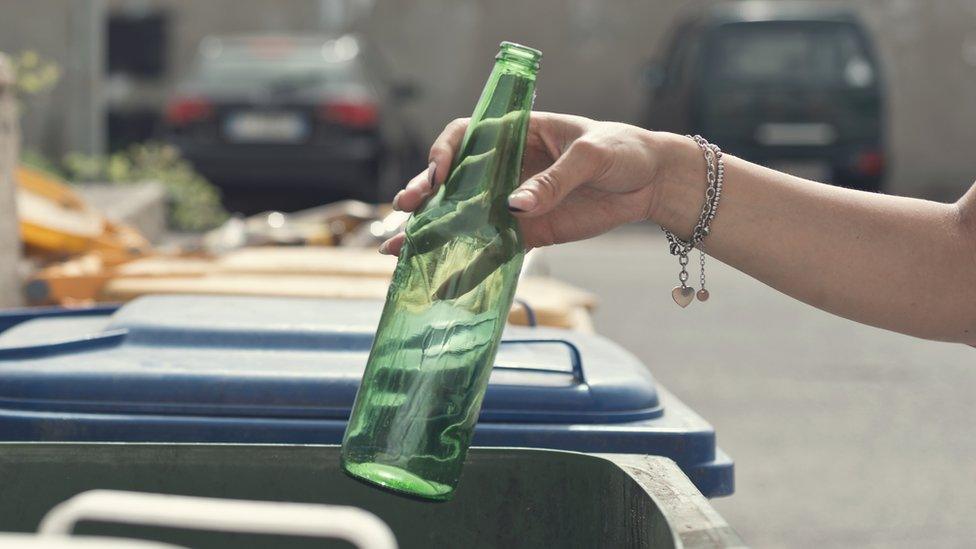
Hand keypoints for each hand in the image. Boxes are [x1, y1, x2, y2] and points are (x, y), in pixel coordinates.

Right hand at [379, 112, 670, 254]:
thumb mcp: (592, 155)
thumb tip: (515, 206)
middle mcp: (507, 166)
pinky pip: (492, 247)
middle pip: (454, 178)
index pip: (468, 135)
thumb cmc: (623, 150)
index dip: (446, 151)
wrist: (653, 182)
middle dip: (424, 192)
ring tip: (399, 250)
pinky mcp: (528, 232)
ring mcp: (513, 201)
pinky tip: (443, 279)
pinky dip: (468, 264)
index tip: (440, 172)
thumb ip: (555, 179)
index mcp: (518, 134)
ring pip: (464, 215)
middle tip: (404, 208)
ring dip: (432, 231)